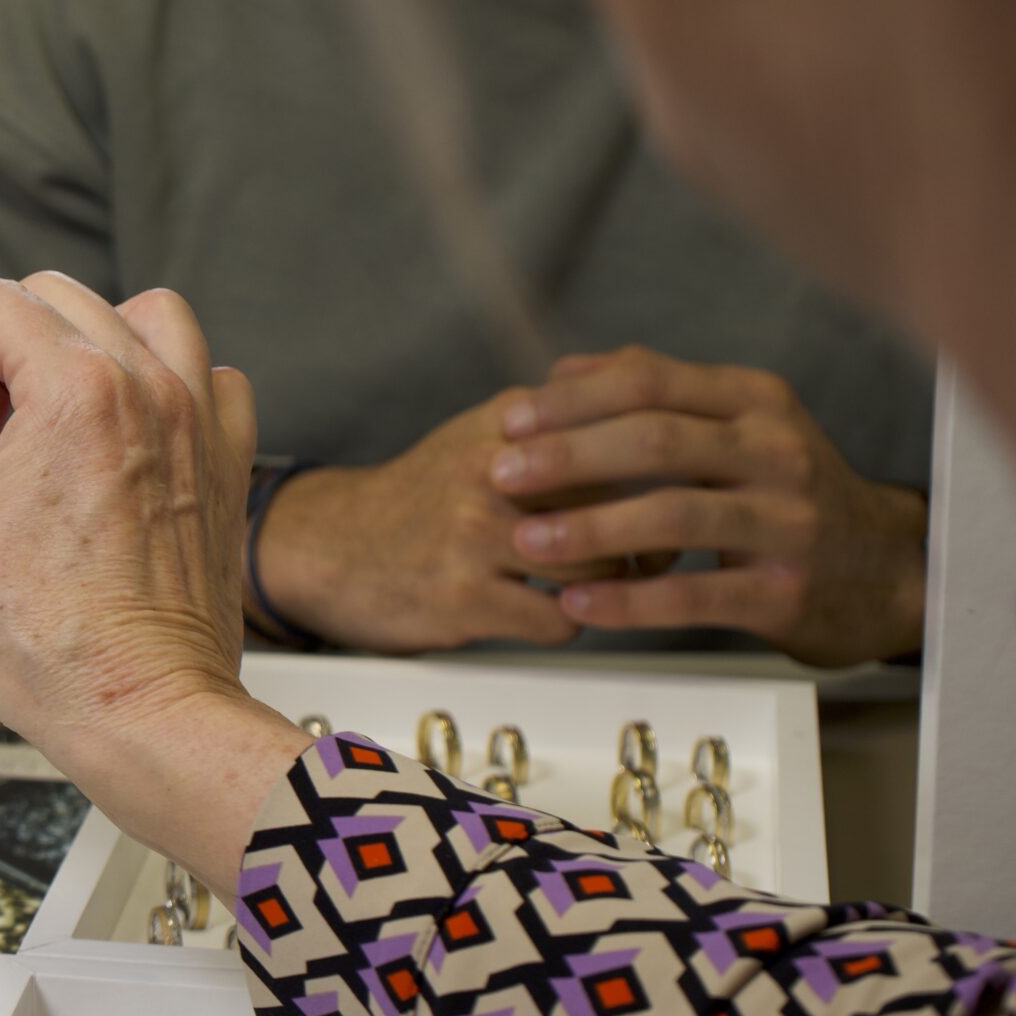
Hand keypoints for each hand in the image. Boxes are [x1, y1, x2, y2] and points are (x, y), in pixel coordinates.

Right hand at [0, 274, 309, 900]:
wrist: (149, 718)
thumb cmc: (56, 647)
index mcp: (79, 388)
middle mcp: (150, 386)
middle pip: (48, 304)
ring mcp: (200, 422)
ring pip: (137, 319)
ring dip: (71, 349)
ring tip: (32, 422)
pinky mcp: (226, 465)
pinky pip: (204, 378)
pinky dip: (152, 387)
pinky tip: (108, 444)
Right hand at [250, 394, 636, 653]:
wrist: (328, 547)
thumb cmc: (421, 496)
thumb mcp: (483, 433)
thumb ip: (559, 414)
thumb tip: (647, 394)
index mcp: (507, 423)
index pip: (620, 430)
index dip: (665, 464)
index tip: (687, 484)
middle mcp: (492, 470)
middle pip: (619, 496)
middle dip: (652, 526)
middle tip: (663, 542)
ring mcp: (476, 535)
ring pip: (598, 561)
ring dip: (615, 580)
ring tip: (609, 580)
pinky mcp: (463, 598)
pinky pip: (560, 618)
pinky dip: (570, 620)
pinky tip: (554, 609)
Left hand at [494, 346, 929, 665]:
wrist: (888, 571)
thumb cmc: (787, 492)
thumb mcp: (737, 425)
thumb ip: (655, 393)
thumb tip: (563, 369)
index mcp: (755, 401)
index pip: (651, 381)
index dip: (573, 399)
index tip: (509, 419)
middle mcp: (777, 451)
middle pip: (657, 439)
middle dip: (569, 456)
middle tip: (500, 474)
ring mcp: (787, 522)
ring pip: (676, 516)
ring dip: (591, 528)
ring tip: (527, 541)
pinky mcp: (786, 592)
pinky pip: (695, 595)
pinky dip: (629, 599)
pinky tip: (577, 602)